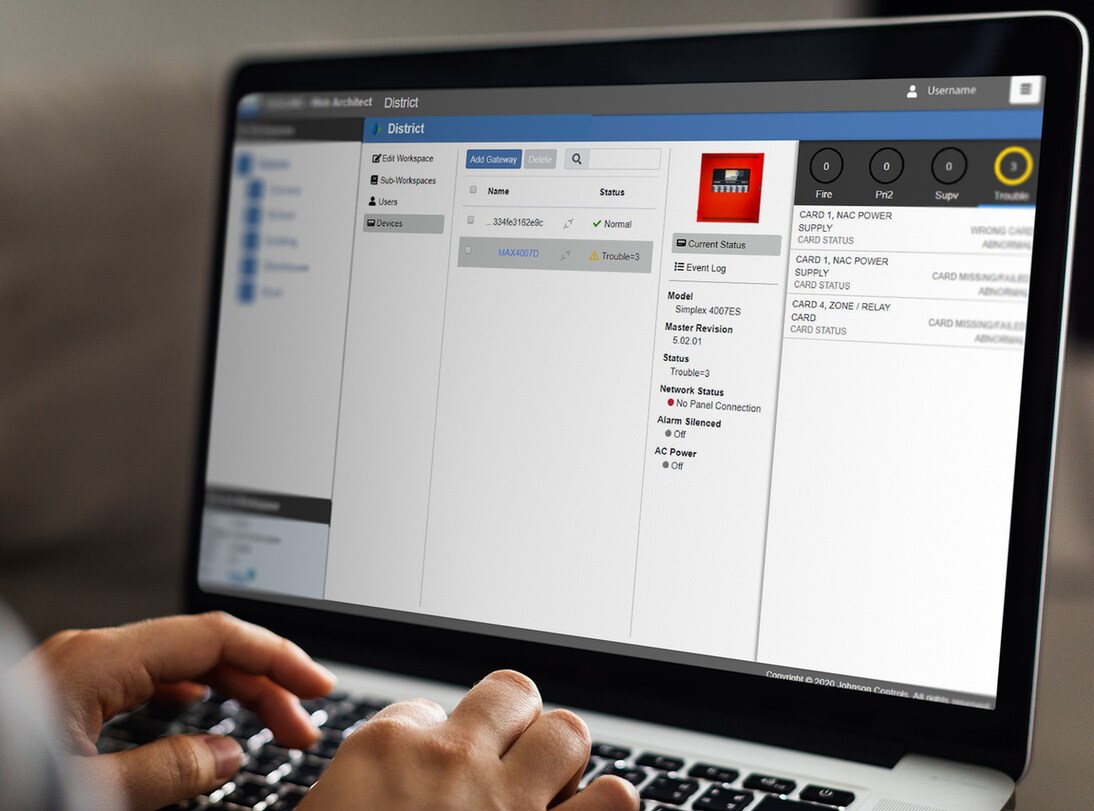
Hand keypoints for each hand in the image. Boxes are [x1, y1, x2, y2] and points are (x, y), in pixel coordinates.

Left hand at [26, 611, 335, 809]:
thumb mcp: (86, 794)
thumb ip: (166, 772)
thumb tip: (226, 753)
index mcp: (100, 660)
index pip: (215, 637)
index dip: (277, 657)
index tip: (317, 685)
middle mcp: (94, 653)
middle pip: (205, 646)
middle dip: (263, 680)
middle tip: (302, 724)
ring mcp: (82, 669)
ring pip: (181, 662)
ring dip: (232, 690)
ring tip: (268, 724)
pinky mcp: (71, 692)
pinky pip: (151, 679)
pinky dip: (193, 696)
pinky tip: (204, 716)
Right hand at [300, 669, 639, 810]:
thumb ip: (365, 789)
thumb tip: (396, 782)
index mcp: (384, 750)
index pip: (425, 709)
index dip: (433, 743)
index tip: (428, 778)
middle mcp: (452, 761)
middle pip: (511, 693)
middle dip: (513, 724)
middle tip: (500, 766)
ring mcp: (507, 803)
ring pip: (567, 732)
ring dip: (561, 761)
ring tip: (546, 790)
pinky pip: (612, 799)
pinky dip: (605, 804)